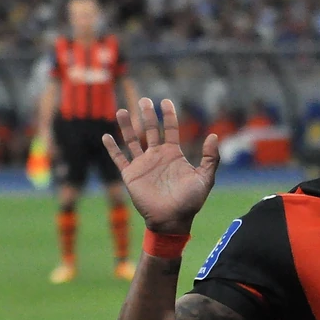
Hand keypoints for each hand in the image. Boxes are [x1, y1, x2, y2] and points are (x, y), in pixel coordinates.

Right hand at [103, 98, 219, 234]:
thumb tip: (213, 135)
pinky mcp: (131, 175)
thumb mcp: (205, 177)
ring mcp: (143, 164)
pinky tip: (106, 136)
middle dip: (147, 114)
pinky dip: (112, 148)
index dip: (168, 115)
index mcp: (173, 154)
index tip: (165, 101)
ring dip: (126, 126)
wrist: (172, 220)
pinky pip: (119, 158)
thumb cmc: (190, 201)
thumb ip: (210, 157)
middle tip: (144, 100)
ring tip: (120, 110)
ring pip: (133, 140)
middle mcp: (157, 156)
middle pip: (151, 130)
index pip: (170, 129)